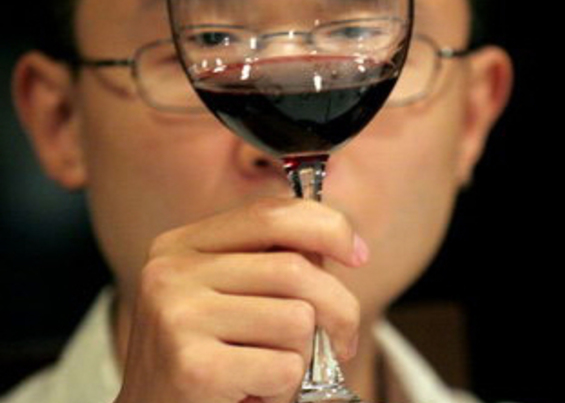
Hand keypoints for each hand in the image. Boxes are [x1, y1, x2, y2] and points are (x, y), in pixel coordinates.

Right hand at [114, 197, 367, 402]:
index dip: (329, 228)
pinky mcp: (194, 367)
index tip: (357, 255)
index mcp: (181, 246)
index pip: (271, 214)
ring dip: (304, 356)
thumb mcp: (229, 298)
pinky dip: (285, 389)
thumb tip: (342, 247)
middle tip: (342, 341)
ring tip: (274, 372)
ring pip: (297, 319)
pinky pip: (284, 367)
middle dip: (339, 308)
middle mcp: (172, 273)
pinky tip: (255, 393)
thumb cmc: (206, 359)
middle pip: (295, 269)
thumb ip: (271, 266)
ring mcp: (178, 317)